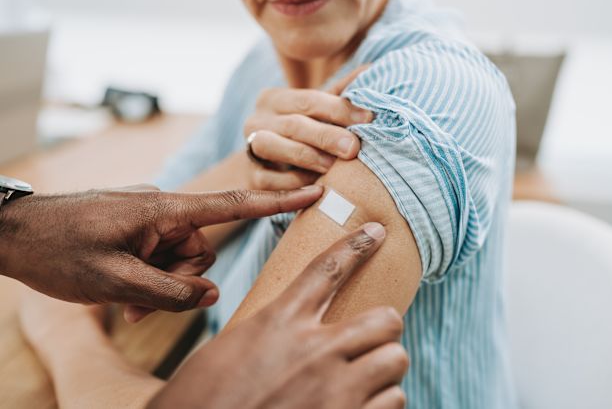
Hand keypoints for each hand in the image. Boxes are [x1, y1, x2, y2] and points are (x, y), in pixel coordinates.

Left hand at [0, 184, 322, 321]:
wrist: (12, 234)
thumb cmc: (58, 250)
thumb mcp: (116, 280)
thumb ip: (171, 290)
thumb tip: (211, 293)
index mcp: (163, 210)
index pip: (232, 204)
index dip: (276, 200)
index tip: (314, 191)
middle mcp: (161, 209)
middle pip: (200, 249)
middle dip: (179, 280)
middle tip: (141, 303)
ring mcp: (148, 218)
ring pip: (179, 258)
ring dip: (160, 285)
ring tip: (125, 303)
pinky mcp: (136, 227)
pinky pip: (159, 255)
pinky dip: (149, 278)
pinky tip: (123, 296)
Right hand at [148, 223, 407, 408]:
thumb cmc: (204, 398)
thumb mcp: (230, 349)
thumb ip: (273, 331)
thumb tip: (301, 327)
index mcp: (280, 323)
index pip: (328, 269)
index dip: (356, 245)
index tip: (377, 232)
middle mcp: (315, 351)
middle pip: (385, 318)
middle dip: (384, 328)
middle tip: (370, 340)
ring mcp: (336, 390)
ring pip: (395, 361)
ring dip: (384, 369)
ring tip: (365, 378)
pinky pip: (393, 402)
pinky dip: (382, 402)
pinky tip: (362, 405)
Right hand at [243, 66, 372, 189]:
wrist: (270, 168)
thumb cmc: (303, 135)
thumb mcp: (319, 113)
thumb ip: (341, 94)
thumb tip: (372, 70)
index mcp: (274, 99)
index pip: (309, 99)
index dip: (339, 109)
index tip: (368, 118)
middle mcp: (256, 120)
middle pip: (293, 124)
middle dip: (325, 136)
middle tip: (353, 147)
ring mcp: (250, 148)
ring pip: (272, 146)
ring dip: (306, 156)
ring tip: (333, 166)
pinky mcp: (252, 177)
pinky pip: (269, 180)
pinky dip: (293, 184)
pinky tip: (316, 188)